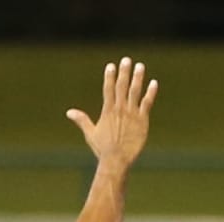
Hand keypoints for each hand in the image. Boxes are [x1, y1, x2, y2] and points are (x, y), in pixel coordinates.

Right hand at [66, 56, 157, 172]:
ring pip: (135, 91)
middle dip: (124, 72)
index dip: (109, 76)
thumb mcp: (90, 133)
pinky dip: (150, 93)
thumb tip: (69, 112)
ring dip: (138, 78)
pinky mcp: (142, 120)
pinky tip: (153, 83)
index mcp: (107, 111)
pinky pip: (147, 103)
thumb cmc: (102, 149)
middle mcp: (120, 109)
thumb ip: (82, 120)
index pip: (108, 89)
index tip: (111, 65)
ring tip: (140, 66)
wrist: (116, 160)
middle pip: (122, 86)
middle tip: (126, 60)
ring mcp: (132, 114)